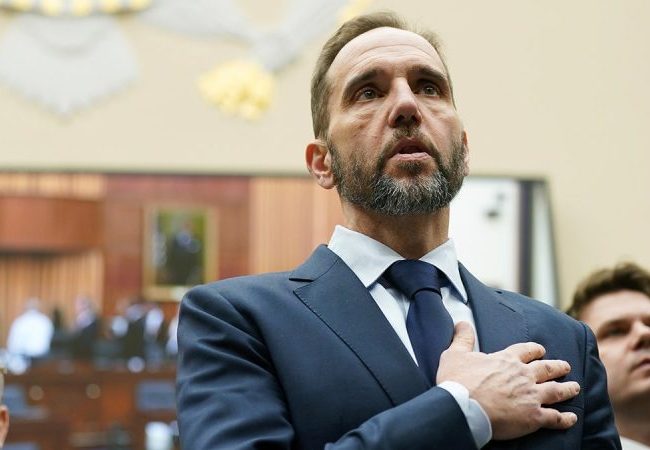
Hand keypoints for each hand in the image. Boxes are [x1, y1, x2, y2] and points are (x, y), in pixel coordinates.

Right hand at [437, 322, 579, 439]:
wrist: (464, 407)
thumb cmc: (458, 381)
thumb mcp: (455, 354)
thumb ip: (462, 338)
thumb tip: (462, 322)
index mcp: (506, 360)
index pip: (526, 350)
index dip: (534, 349)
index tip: (540, 350)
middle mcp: (523, 375)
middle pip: (546, 369)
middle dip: (558, 367)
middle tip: (566, 366)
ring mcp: (531, 396)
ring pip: (556, 390)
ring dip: (567, 389)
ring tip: (575, 387)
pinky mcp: (533, 417)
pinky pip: (554, 417)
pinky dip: (565, 418)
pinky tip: (572, 418)